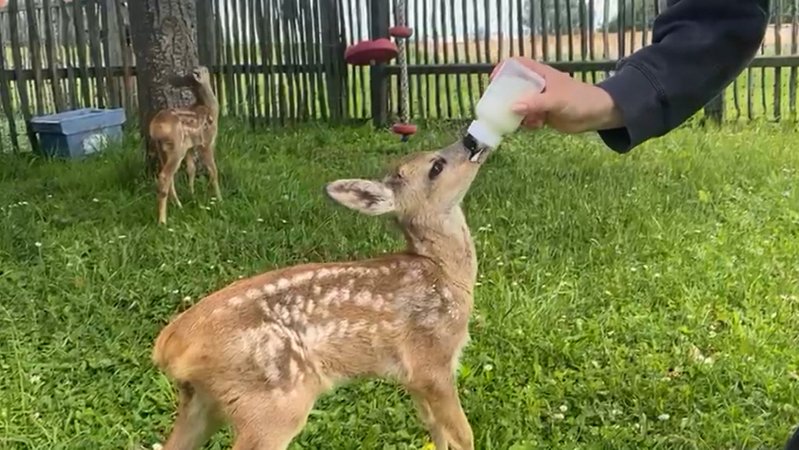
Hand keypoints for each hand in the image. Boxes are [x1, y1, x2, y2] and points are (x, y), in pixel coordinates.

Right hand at [491, 57, 624, 133]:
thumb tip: (513, 107)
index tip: (494, 81)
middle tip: (498, 107)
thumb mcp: (556, 100)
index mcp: (540, 74)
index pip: (517, 64)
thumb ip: (535, 103)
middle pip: (514, 86)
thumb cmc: (579, 99)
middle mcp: (537, 85)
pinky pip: (527, 118)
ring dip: (517, 114)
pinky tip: (536, 126)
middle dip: (506, 97)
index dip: (504, 69)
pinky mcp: (543, 114)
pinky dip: (527, 123)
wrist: (596, 114)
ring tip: (522, 121)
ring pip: (519, 105)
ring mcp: (539, 100)